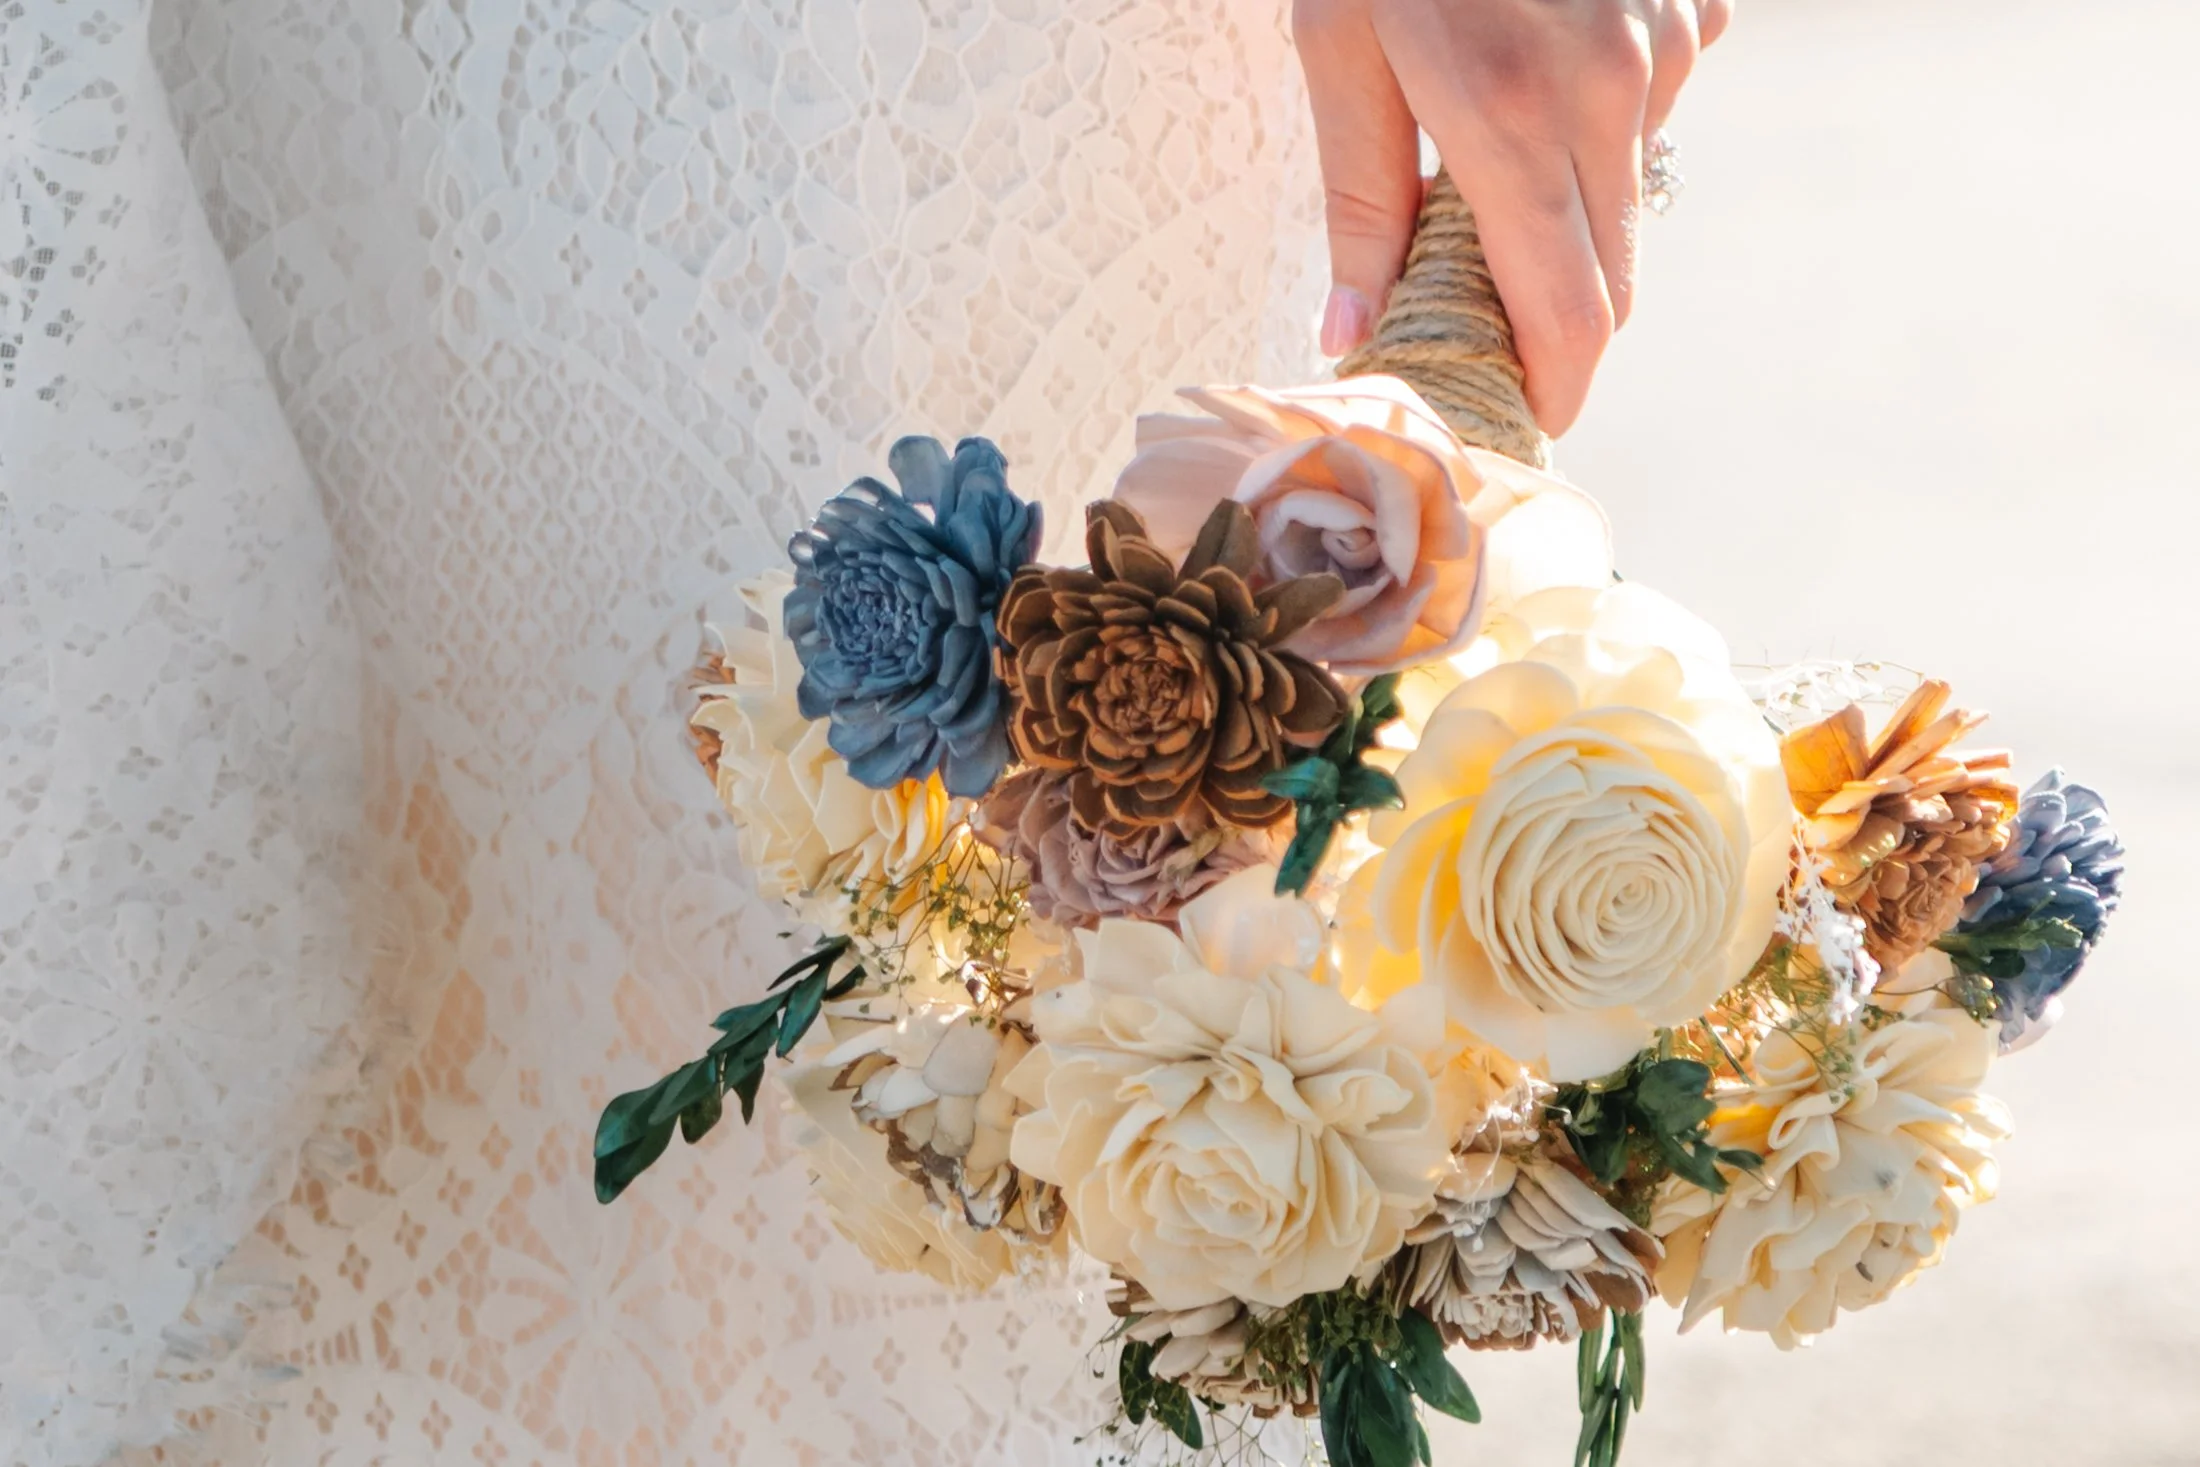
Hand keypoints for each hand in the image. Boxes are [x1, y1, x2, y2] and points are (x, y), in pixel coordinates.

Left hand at [1297, 0, 1731, 434]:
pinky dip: (1603, 122)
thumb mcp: (1338, 40)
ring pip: (1632, 195)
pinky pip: (1656, 107)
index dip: (1554, 387)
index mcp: (1512, 119)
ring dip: (1574, 215)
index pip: (1567, 315)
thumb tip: (1350, 333)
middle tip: (1488, 322)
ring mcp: (1663, 45)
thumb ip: (1358, 194)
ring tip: (1493, 168)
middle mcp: (1610, 92)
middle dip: (1560, 324)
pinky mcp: (1688, 5)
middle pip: (1614, 278)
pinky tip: (1545, 75)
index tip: (1525, 416)